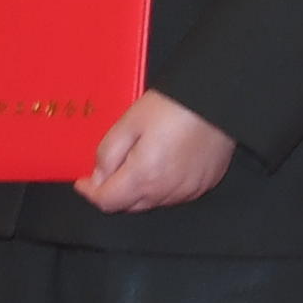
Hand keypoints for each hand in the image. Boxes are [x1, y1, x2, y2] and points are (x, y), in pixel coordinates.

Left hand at [79, 89, 237, 215]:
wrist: (220, 97)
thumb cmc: (173, 105)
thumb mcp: (129, 122)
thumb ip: (108, 153)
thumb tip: (99, 177)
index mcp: (143, 176)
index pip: (107, 201)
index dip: (90, 192)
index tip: (82, 181)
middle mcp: (166, 191)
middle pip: (128, 205)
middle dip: (114, 191)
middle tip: (111, 169)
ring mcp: (188, 190)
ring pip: (151, 202)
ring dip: (139, 190)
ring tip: (140, 164)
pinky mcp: (205, 184)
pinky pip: (175, 195)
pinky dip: (163, 187)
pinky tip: (165, 165)